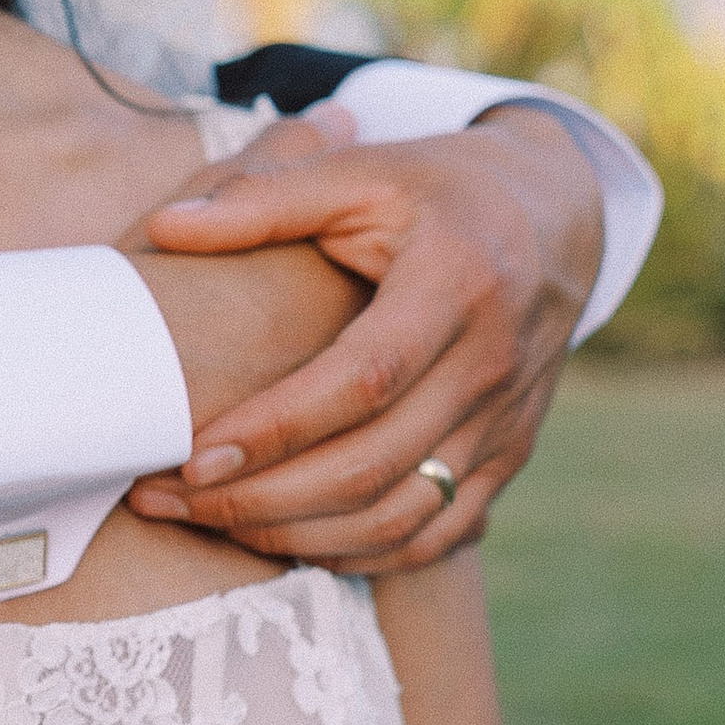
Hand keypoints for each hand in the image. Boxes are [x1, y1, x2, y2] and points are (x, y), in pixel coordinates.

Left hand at [124, 104, 605, 568]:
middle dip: (259, 499)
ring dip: (295, 536)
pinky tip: (282, 539)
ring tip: (204, 521)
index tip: (190, 457)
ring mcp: (507, 421)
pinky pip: (433, 534)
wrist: (559, 218)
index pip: (363, 380)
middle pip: (373, 465)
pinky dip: (356, 554)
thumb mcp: (361, 171)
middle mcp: (492, 364)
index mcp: (459, 284)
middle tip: (166, 499)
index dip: (276, 429)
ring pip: (399, 516)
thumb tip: (165, 227)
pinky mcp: (509, 457)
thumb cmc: (440, 190)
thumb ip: (263, 197)